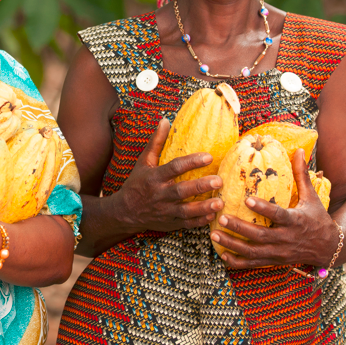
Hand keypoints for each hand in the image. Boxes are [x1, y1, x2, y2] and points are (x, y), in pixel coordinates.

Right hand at [114, 118, 224, 232]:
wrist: (125, 212)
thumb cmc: (137, 184)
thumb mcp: (143, 162)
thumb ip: (156, 142)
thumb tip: (165, 120)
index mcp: (154, 177)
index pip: (174, 168)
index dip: (191, 162)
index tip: (209, 157)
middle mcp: (160, 195)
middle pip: (182, 191)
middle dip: (201, 186)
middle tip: (219, 180)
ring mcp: (165, 211)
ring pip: (186, 210)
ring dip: (203, 207)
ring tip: (220, 202)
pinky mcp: (169, 223)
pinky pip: (186, 224)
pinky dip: (199, 221)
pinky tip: (212, 216)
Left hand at [210, 149, 338, 268]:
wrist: (329, 247)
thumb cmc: (317, 218)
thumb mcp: (312, 197)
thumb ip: (301, 174)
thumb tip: (298, 150)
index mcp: (295, 221)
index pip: (278, 214)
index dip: (263, 208)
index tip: (246, 199)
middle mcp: (286, 238)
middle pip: (261, 236)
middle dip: (240, 228)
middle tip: (221, 217)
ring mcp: (279, 252)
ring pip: (254, 252)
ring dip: (232, 245)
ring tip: (214, 235)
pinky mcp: (275, 261)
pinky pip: (254, 264)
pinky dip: (238, 262)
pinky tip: (222, 255)